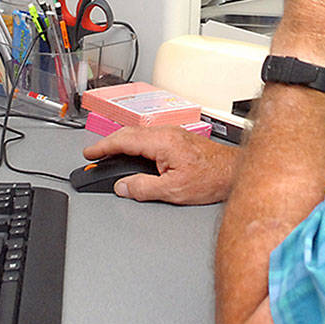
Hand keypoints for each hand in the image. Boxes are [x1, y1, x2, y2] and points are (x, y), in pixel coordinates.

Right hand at [81, 125, 237, 204]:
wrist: (234, 172)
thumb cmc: (211, 179)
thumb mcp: (173, 191)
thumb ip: (144, 188)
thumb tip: (123, 186)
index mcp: (162, 142)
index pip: (124, 140)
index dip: (103, 147)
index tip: (89, 153)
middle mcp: (167, 132)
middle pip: (129, 134)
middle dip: (108, 144)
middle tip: (94, 156)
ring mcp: (173, 133)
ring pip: (139, 134)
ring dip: (121, 144)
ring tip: (109, 156)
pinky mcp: (178, 138)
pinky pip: (149, 137)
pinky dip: (135, 144)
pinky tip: (133, 154)